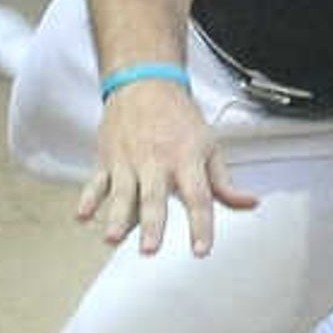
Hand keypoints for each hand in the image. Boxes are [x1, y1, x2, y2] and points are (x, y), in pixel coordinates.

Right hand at [74, 80, 257, 254]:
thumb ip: (224, 181)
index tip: (201, 250)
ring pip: (122, 193)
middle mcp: (157, 161)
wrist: (145, 82)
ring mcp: (129, 161)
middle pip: (155, 198)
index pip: (197, 197)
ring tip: (113, 238)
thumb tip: (249, 203)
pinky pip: (96, 181)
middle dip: (152, 225)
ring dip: (117, 217)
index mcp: (186, 159)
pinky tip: (83, 216)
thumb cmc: (179, 117)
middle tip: (150, 249)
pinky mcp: (107, 159)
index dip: (200, 226)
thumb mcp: (209, 145)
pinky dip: (88, 198)